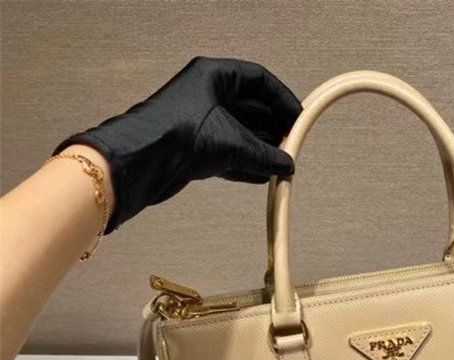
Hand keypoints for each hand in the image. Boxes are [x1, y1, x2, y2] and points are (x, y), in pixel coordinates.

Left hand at [54, 57, 301, 231]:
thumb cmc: (179, 134)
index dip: (282, 99)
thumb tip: (287, 165)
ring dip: (261, 150)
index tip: (298, 120)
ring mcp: (200, 121)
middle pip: (251, 108)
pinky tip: (262, 177)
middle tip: (292, 147)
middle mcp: (207, 95)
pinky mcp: (194, 147)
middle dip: (273, 129)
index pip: (259, 80)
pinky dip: (246, 164)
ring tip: (280, 165)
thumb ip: (265, 155)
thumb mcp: (233, 142)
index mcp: (214, 76)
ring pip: (240, 133)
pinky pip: (228, 152)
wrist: (142, 161)